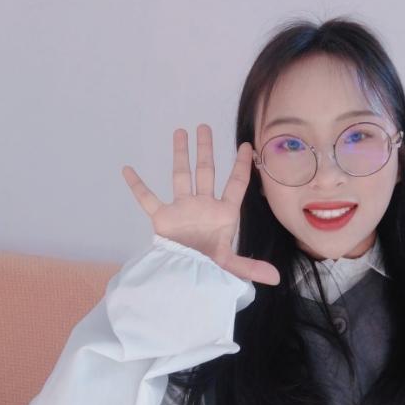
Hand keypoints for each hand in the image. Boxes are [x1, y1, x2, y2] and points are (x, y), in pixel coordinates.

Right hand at [121, 124, 280, 285]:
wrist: (183, 277)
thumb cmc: (208, 268)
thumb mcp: (231, 265)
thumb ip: (251, 266)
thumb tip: (276, 278)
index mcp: (223, 213)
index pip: (236, 183)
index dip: (242, 165)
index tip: (246, 146)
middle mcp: (203, 205)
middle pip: (206, 171)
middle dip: (206, 149)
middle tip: (204, 127)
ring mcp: (182, 209)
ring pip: (181, 176)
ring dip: (180, 155)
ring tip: (180, 132)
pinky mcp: (163, 218)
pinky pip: (147, 199)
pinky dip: (137, 186)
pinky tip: (127, 170)